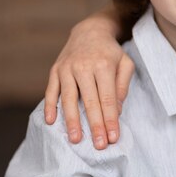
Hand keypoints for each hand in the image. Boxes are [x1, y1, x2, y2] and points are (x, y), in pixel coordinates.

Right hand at [44, 9, 133, 149]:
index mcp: (104, 66)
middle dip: (95, 125)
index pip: (108, 98)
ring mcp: (67, 68)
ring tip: (76, 139)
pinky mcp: (55, 70)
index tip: (114, 137)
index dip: (111, 119)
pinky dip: (50, 106)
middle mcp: (84, 67)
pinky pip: (51, 90)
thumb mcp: (125, 63)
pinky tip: (51, 122)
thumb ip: (123, 85)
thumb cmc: (111, 52)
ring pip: (69, 98)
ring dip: (72, 120)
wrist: (91, 31)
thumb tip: (117, 111)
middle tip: (99, 145)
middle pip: (90, 101)